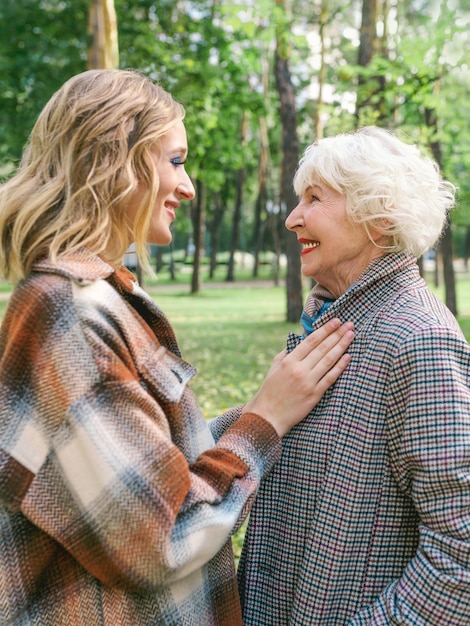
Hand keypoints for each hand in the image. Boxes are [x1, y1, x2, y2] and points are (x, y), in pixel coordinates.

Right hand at [242, 318, 353, 436]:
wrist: (268, 415)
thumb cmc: (270, 390)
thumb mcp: (274, 367)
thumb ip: (287, 353)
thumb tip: (300, 342)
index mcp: (289, 360)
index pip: (311, 341)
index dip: (325, 329)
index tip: (336, 321)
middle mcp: (300, 369)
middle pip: (323, 348)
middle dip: (337, 334)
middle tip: (349, 324)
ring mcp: (308, 382)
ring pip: (329, 360)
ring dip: (342, 346)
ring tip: (351, 335)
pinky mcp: (315, 394)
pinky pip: (331, 378)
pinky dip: (340, 366)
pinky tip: (348, 357)